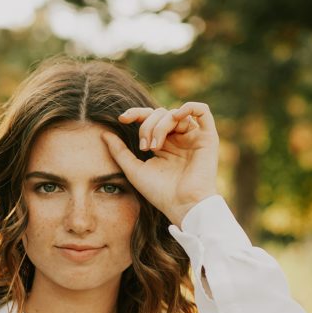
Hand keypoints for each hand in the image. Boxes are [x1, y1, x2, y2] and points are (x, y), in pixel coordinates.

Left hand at [102, 101, 218, 226]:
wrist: (182, 205)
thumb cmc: (159, 192)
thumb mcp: (133, 169)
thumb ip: (119, 151)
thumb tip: (103, 134)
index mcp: (162, 144)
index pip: (149, 118)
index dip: (135, 114)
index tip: (122, 119)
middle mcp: (178, 138)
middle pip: (160, 114)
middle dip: (147, 126)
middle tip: (145, 148)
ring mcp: (193, 137)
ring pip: (174, 113)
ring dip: (160, 125)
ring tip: (155, 146)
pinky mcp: (208, 137)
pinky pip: (202, 110)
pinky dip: (189, 107)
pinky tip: (176, 116)